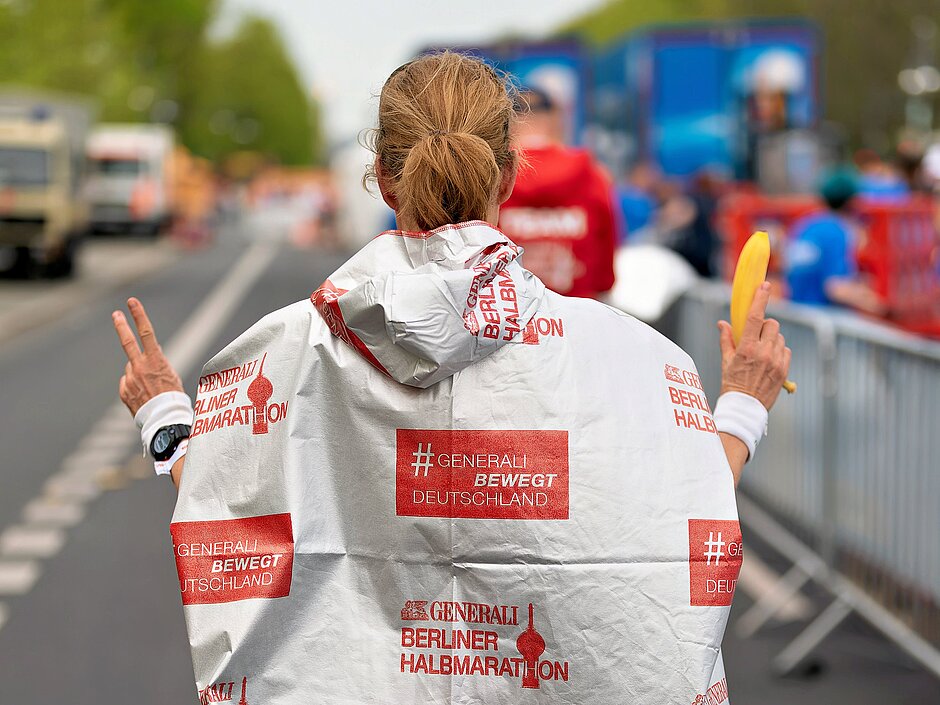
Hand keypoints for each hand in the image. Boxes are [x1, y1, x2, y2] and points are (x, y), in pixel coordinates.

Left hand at [112, 298, 183, 415]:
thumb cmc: (173, 397)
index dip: (139, 316)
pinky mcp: (124, 391)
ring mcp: (130, 380)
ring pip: (132, 370)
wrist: (164, 420)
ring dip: (139, 374)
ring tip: (151, 389)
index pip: (146, 333)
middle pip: (128, 342)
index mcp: (155, 361)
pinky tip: (144, 396)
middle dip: (121, 326)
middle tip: (116, 314)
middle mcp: (139, 368)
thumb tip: (152, 350)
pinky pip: (128, 383)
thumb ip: (159, 361)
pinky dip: (135, 387)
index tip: (132, 302)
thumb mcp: (172, 374)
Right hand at [717, 282, 790, 410]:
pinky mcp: (784, 369)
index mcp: (747, 348)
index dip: (760, 298)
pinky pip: (786, 350)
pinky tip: (769, 360)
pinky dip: (779, 350)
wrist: (745, 407)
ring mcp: (776, 361)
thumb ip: (726, 339)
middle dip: (765, 325)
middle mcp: (764, 352)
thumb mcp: (726, 361)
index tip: (764, 285)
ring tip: (762, 352)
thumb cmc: (732, 384)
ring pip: (780, 337)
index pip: (755, 317)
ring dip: (772, 339)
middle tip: (756, 335)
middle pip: (772, 324)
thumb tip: (722, 323)